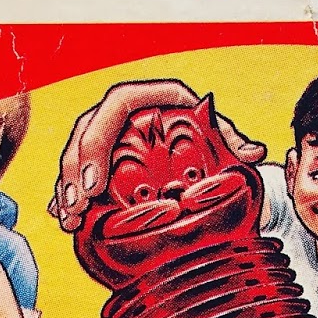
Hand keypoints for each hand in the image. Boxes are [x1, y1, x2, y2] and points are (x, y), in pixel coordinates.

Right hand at [48, 80, 265, 231]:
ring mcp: (102, 133)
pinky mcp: (93, 156)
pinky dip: (65, 194)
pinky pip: (72, 172)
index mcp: (148, 97)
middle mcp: (119, 111)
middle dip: (76, 171)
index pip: (117, 105)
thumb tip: (254, 152)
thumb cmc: (205, 134)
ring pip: (73, 153)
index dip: (101, 140)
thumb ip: (232, 141)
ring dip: (67, 187)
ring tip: (71, 220)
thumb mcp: (219, 137)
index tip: (97, 182)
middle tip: (81, 207)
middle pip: (85, 132)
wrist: (192, 144)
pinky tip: (63, 218)